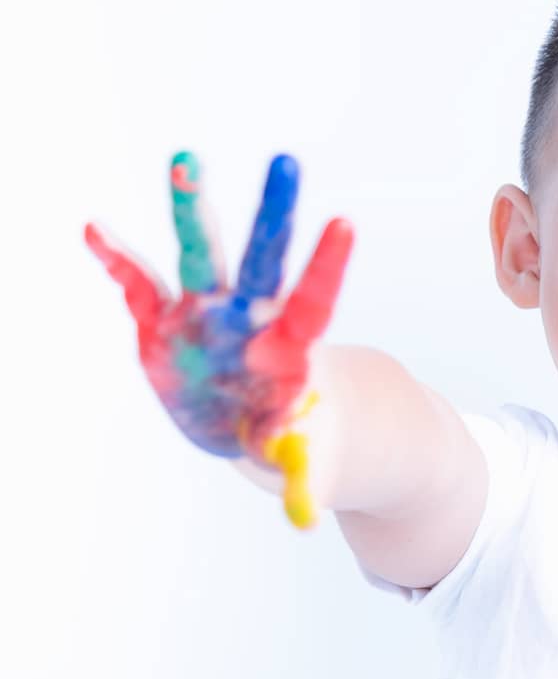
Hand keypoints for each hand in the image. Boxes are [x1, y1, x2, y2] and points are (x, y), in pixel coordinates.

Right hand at [85, 151, 352, 528]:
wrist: (248, 422)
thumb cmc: (285, 432)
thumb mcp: (294, 456)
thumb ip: (298, 473)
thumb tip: (309, 518)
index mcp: (288, 345)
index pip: (313, 298)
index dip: (325, 264)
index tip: (345, 222)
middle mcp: (248, 315)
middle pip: (262, 257)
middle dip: (273, 212)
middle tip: (288, 161)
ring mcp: (204, 313)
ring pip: (198, 253)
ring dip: (189, 209)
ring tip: (186, 160)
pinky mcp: (162, 323)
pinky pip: (137, 287)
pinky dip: (116, 261)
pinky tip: (93, 230)